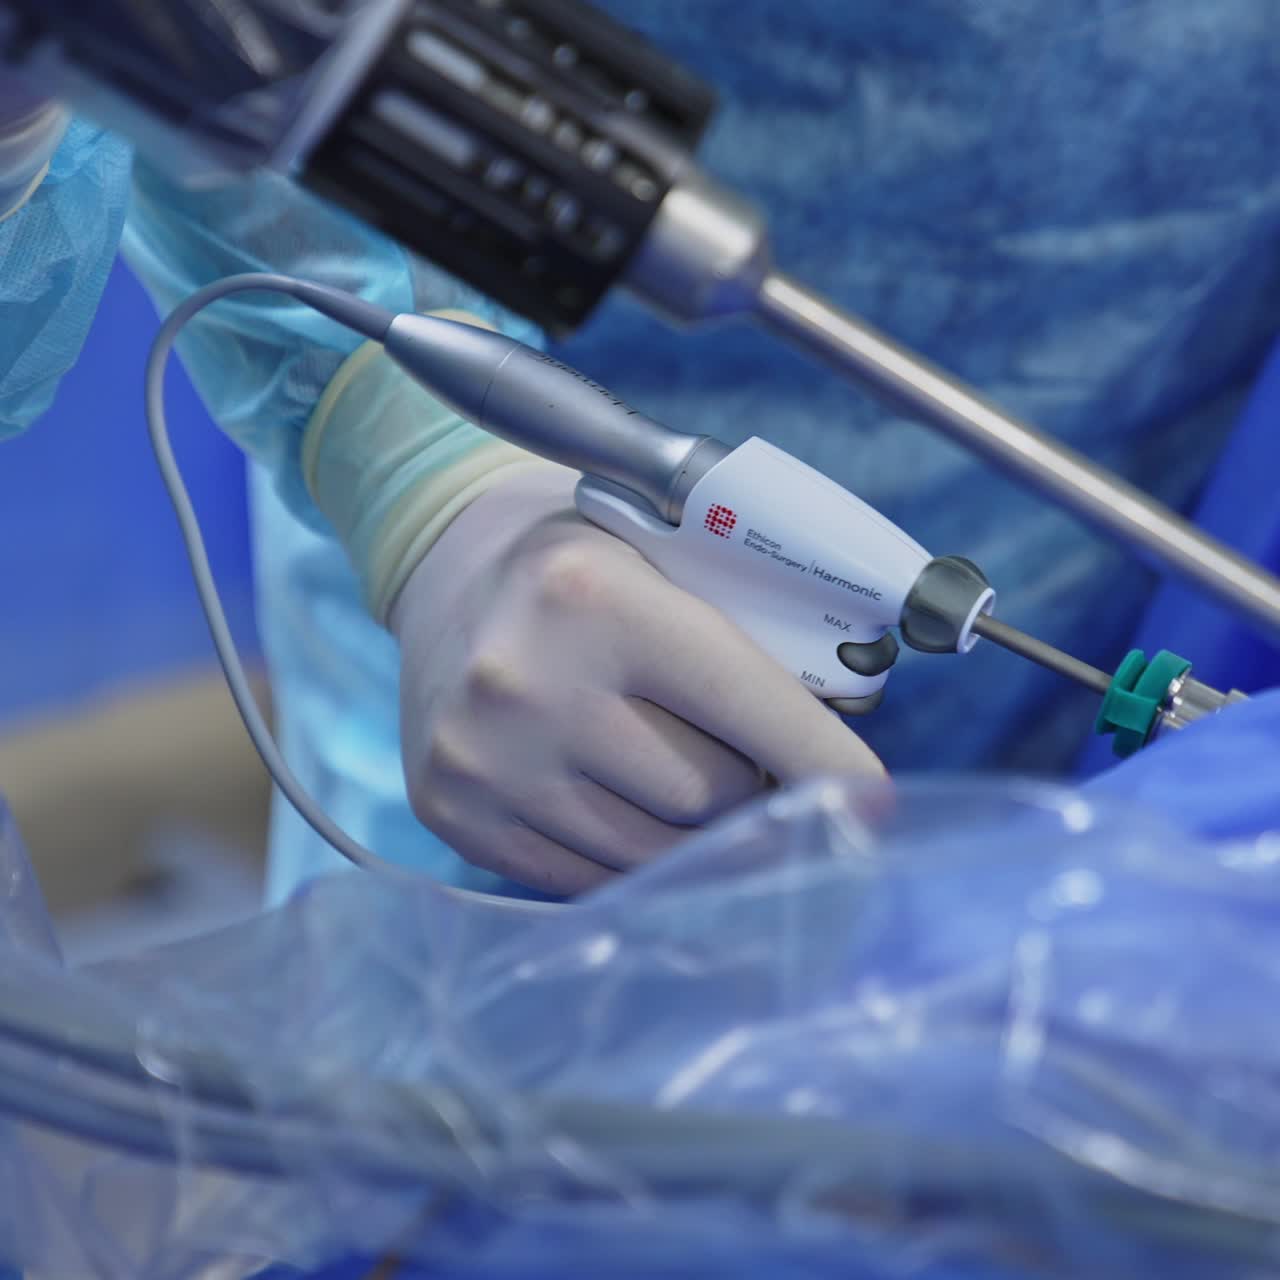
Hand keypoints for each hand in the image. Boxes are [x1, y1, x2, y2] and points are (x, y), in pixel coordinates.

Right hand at [392, 464, 885, 894]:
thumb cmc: (588, 565)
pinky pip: (590, 880)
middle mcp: (528, 681)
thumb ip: (754, 634)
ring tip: (679, 773)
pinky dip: (631, 853)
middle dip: (752, 787)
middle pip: (710, 795)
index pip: (749, 705)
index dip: (826, 761)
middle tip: (748, 762)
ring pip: (657, 852)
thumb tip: (840, 754)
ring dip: (693, 827)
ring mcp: (484, 759)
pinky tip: (622, 799)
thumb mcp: (668, 556)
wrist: (451, 576)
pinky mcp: (454, 813)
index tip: (871, 802)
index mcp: (595, 596)